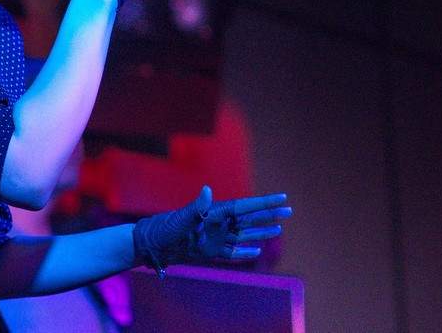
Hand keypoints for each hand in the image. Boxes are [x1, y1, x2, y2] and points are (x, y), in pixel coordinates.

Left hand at [132, 186, 291, 276]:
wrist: (151, 245)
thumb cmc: (165, 229)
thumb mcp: (182, 218)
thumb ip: (197, 206)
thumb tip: (208, 190)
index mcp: (216, 212)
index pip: (246, 206)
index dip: (265, 202)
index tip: (283, 197)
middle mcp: (219, 223)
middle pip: (250, 218)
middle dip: (269, 214)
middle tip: (290, 210)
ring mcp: (216, 237)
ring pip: (245, 234)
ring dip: (261, 231)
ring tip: (279, 229)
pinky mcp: (210, 251)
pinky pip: (232, 252)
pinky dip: (245, 252)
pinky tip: (257, 251)